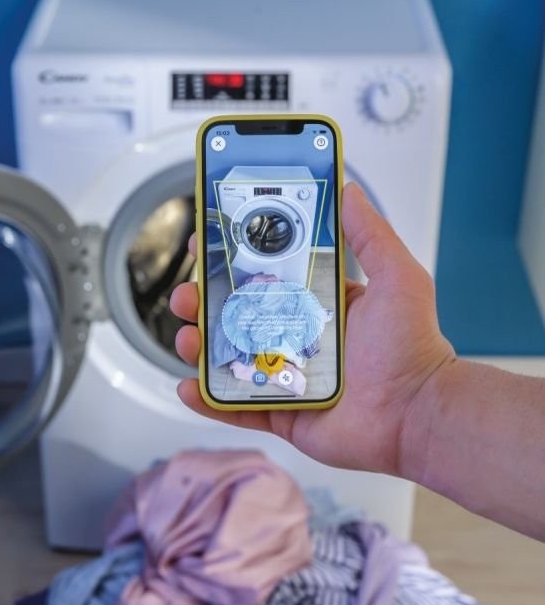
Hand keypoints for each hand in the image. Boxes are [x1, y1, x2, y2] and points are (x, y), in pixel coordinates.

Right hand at [170, 182, 455, 477]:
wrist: (416, 414)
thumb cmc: (412, 348)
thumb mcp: (396, 276)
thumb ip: (369, 233)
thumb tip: (349, 189)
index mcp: (318, 304)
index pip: (265, 275)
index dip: (232, 260)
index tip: (206, 243)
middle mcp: (298, 338)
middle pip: (237, 316)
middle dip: (205, 304)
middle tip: (188, 295)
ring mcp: (286, 378)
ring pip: (229, 360)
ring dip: (200, 347)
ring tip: (188, 338)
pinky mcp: (282, 415)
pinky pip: (236, 407)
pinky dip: (209, 401)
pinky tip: (189, 387)